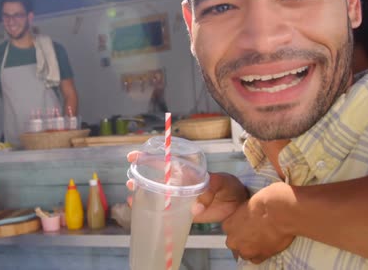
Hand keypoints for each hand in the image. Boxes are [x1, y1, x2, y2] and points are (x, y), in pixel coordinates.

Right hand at [126, 151, 248, 222]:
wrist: (237, 205)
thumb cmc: (229, 187)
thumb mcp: (221, 182)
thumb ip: (209, 190)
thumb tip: (195, 207)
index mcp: (186, 171)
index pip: (164, 161)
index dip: (147, 157)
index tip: (133, 157)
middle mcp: (179, 182)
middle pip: (155, 177)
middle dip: (140, 176)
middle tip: (131, 179)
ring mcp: (178, 196)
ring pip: (156, 193)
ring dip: (142, 192)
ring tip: (132, 194)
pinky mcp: (181, 210)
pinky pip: (164, 210)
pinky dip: (150, 209)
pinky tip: (139, 209)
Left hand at [223, 182, 295, 263]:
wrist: (279, 211)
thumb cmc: (264, 202)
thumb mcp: (247, 205)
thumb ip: (243, 215)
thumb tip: (248, 216)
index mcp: (227, 225)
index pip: (230, 231)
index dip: (240, 229)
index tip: (248, 226)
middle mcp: (233, 240)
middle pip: (236, 244)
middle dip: (244, 240)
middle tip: (256, 233)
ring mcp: (246, 250)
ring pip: (246, 253)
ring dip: (253, 248)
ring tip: (264, 239)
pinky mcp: (260, 256)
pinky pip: (258, 259)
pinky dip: (263, 253)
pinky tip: (269, 244)